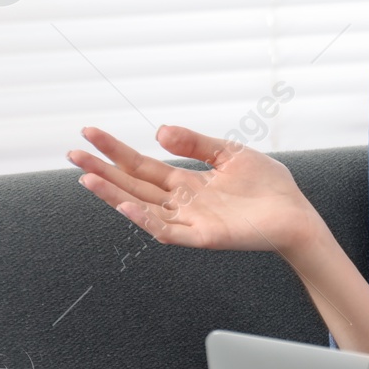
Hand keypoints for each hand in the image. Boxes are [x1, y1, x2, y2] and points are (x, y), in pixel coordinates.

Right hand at [67, 125, 320, 255]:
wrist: (297, 214)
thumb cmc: (269, 187)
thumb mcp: (230, 153)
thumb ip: (195, 143)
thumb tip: (157, 132)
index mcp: (187, 182)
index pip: (142, 165)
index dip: (115, 150)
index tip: (89, 134)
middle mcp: (182, 202)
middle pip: (133, 185)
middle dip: (103, 171)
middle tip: (72, 154)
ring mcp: (190, 220)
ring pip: (142, 208)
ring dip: (114, 195)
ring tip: (87, 178)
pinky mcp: (203, 236)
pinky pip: (167, 230)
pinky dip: (145, 219)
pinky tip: (126, 205)